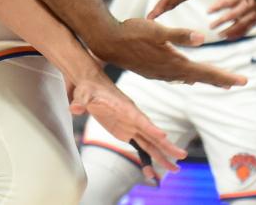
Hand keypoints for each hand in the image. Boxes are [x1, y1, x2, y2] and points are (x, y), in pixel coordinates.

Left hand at [69, 70, 185, 178]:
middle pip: (152, 133)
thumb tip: (74, 108)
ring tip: (175, 169)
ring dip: (161, 155)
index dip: (151, 128)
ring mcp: (131, 125)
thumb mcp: (83, 94)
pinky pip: (140, 146)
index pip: (140, 119)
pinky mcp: (126, 131)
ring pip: (149, 142)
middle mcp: (132, 118)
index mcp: (125, 108)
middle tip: (181, 156)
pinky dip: (147, 158)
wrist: (92, 85)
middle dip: (166, 145)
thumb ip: (80, 101)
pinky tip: (152, 171)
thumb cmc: (89, 88)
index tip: (163, 137)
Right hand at [92, 18, 246, 87]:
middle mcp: (169, 72)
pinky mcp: (151, 71)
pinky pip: (174, 77)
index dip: (225, 76)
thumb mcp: (156, 29)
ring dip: (203, 78)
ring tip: (217, 80)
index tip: (243, 81)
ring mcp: (159, 73)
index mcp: (174, 63)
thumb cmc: (131, 32)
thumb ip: (179, 34)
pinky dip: (186, 76)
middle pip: (199, 77)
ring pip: (187, 78)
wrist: (107, 41)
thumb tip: (202, 37)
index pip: (205, 72)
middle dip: (218, 79)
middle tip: (236, 82)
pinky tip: (186, 76)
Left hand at [207, 0, 255, 38]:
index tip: (208, 12)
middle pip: (234, 14)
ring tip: (220, 35)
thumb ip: (223, 0)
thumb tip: (210, 9)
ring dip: (229, 31)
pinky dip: (236, 34)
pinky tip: (228, 37)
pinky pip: (246, 30)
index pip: (227, 1)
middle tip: (211, 26)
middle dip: (221, 21)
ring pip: (240, 24)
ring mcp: (254, 14)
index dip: (217, 6)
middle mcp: (248, 4)